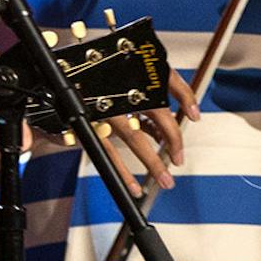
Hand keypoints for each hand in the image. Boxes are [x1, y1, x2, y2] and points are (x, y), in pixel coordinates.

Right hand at [97, 68, 199, 198]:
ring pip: (134, 137)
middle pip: (157, 114)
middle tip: (179, 158)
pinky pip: (109, 151)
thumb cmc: (97, 76)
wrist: (66, 77)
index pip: (167, 82)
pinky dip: (123, 172)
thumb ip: (155, 93)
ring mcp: (105, 109)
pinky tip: (133, 185)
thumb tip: (177, 118)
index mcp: (133, 77)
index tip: (193, 115)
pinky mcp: (88, 124)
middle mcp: (121, 92)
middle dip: (173, 139)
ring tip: (164, 178)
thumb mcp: (127, 75)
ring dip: (152, 161)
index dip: (185, 97)